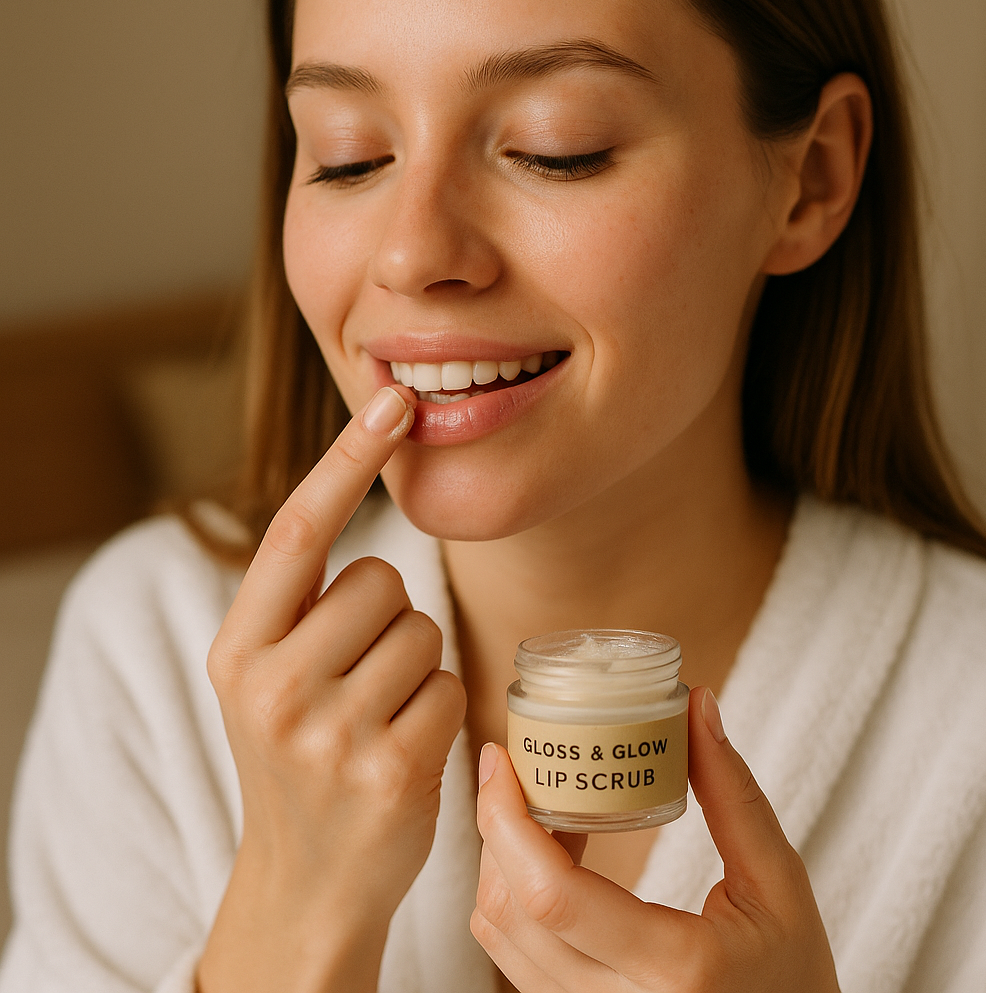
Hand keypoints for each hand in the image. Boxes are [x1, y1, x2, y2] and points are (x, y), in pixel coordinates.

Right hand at [198, 386, 466, 992]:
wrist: (304, 880)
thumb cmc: (300, 757)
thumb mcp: (270, 676)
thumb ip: (304, 603)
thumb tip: (368, 494)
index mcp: (238, 648)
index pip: (296, 530)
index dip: (346, 460)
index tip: (393, 403)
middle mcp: (272, 685)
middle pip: (381, 580)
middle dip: (390, 616)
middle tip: (362, 676)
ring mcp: (328, 734)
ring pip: (422, 632)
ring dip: (418, 665)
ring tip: (380, 715)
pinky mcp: (387, 773)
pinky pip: (450, 686)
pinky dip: (441, 708)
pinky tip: (405, 749)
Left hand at [473, 686, 839, 991]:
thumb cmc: (794, 978)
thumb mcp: (779, 883)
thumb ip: (734, 794)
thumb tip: (695, 706)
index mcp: (675, 968)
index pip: (555, 895)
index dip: (509, 820)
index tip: (500, 759)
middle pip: (513, 909)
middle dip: (497, 826)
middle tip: (514, 767)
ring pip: (502, 936)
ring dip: (502, 860)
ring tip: (537, 808)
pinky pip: (514, 959)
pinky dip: (512, 898)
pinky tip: (549, 857)